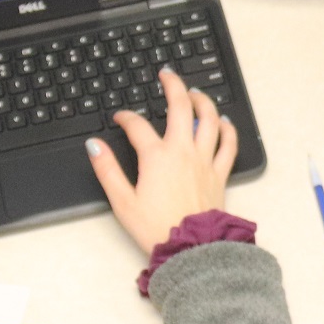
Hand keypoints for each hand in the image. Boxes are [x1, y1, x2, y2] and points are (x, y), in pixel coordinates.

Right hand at [87, 68, 238, 254]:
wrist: (191, 248)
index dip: (126, 117)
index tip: (120, 118)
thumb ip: (108, 170)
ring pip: (209, 119)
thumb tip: (95, 146)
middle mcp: (183, 152)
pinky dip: (228, 129)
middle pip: (181, 106)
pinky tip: (223, 122)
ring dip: (203, 100)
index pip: (137, 126)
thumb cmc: (157, 227)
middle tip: (166, 75)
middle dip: (173, 85)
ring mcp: (205, 160)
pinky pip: (229, 144)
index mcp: (156, 157)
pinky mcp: (220, 173)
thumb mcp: (122, 201)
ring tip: (195, 92)